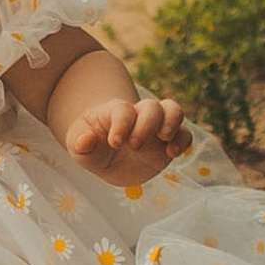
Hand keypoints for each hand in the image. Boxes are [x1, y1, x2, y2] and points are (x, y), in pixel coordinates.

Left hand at [66, 92, 191, 189]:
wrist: (107, 159)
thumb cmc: (92, 147)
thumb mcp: (79, 149)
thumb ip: (80, 144)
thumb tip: (85, 140)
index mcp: (115, 112)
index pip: (123, 109)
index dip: (122, 123)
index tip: (115, 143)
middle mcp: (138, 115)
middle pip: (152, 106)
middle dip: (146, 125)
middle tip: (134, 146)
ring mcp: (156, 127)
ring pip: (173, 109)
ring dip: (172, 121)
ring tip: (163, 138)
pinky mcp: (168, 141)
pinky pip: (185, 133)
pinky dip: (183, 141)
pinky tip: (171, 154)